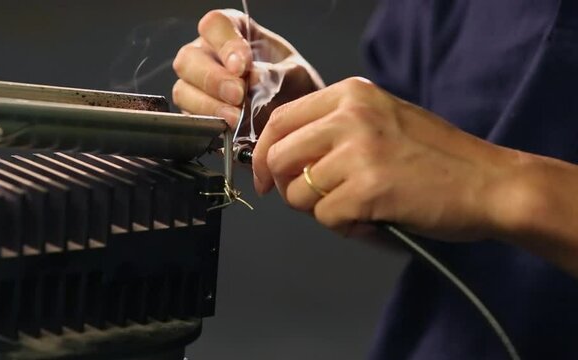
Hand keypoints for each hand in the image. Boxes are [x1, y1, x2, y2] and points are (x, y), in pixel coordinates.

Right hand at [172, 9, 323, 127]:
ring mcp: (198, 84)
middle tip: (238, 95)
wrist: (295, 117)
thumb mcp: (295, 74)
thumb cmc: (294, 85)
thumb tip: (252, 78)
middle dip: (213, 79)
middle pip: (189, 59)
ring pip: (183, 90)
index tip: (242, 66)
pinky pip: (190, 118)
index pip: (215, 25)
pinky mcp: (197, 113)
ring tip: (237, 117)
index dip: (225, 44)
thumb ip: (274, 74)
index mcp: (232, 30)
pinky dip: (209, 124)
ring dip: (209, 105)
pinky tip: (230, 128)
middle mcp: (208, 54)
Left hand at [252, 77, 521, 240]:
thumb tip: (283, 158)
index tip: (267, 177)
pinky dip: (345, 228)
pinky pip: (326, 218)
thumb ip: (334, 130)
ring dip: (322, 211)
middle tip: (315, 202)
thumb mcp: (381, 121)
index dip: (264, 154)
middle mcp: (350, 116)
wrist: (490, 183)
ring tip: (358, 210)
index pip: (280, 120)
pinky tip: (373, 221)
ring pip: (297, 193)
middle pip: (279, 157)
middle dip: (287, 188)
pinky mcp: (368, 189)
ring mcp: (358, 151)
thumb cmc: (437, 158)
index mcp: (351, 95)